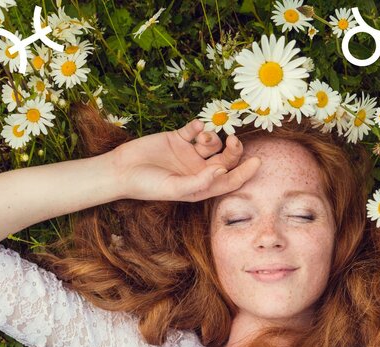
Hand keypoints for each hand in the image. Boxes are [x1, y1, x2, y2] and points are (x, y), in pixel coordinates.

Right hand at [112, 118, 261, 202]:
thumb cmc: (148, 185)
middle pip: (226, 159)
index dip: (245, 172)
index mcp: (201, 186)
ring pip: (213, 142)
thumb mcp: (174, 188)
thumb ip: (199, 182)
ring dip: (213, 138)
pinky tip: (193, 128)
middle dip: (234, 150)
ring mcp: (189, 153)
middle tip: (234, 140)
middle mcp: (198, 170)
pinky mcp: (178, 138)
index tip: (258, 161)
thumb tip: (222, 171)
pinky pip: (195, 129)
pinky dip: (198, 126)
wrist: (122, 170)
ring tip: (202, 138)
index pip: (230, 180)